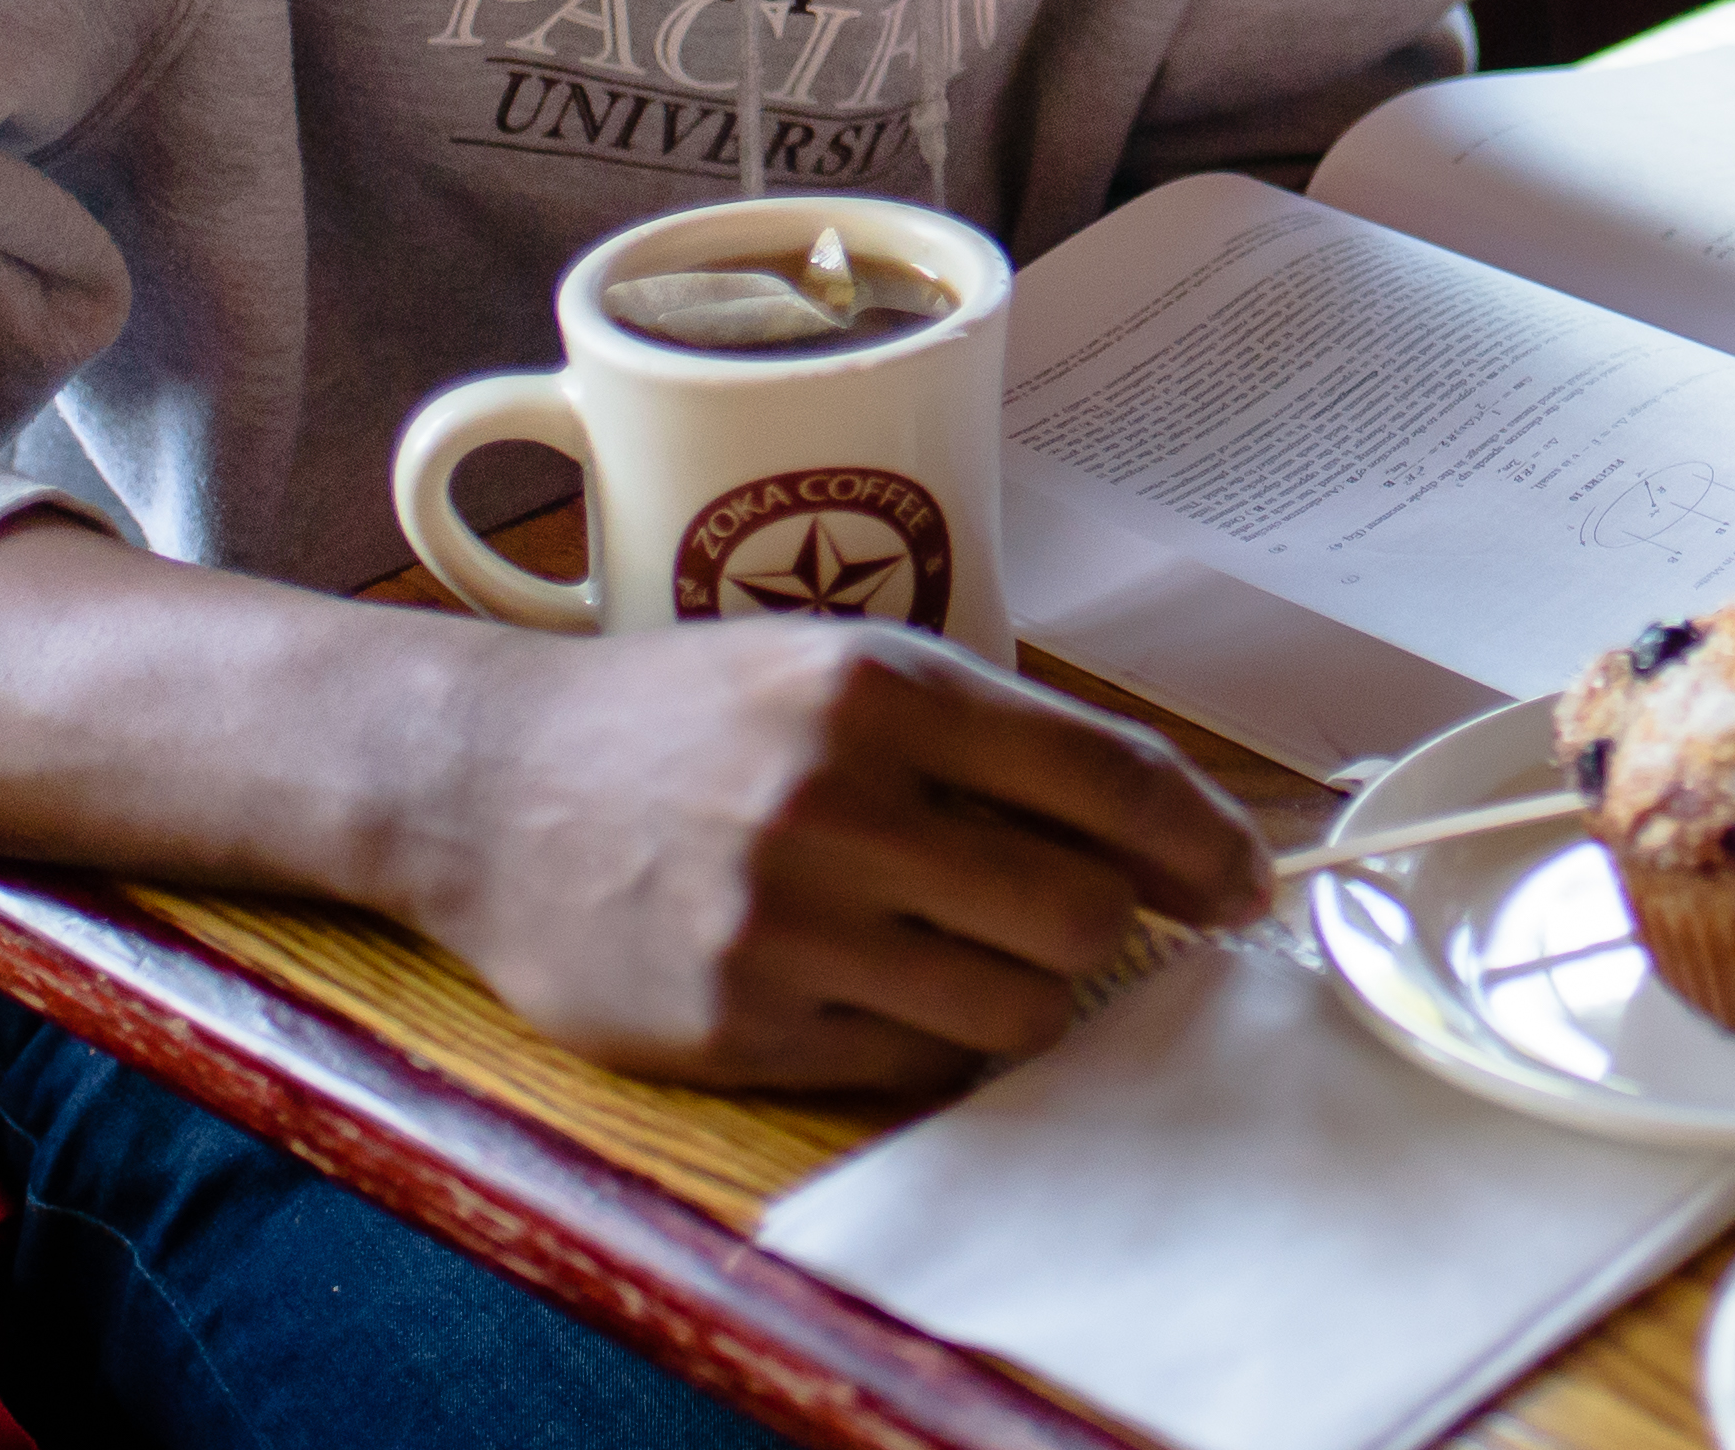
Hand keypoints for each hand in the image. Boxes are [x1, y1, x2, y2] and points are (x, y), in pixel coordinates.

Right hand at [386, 616, 1271, 1088]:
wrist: (489, 786)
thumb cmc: (693, 719)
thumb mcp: (840, 669)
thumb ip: (990, 738)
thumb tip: (1166, 832)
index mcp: (881, 691)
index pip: (1107, 776)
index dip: (1206, 840)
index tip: (1246, 881)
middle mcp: (835, 803)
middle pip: (1082, 911)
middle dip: (1102, 919)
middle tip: (1065, 904)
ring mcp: (781, 925)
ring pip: (1016, 1003)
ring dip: (1024, 986)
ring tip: (960, 941)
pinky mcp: (737, 1025)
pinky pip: (919, 1065)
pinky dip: (935, 1033)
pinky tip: (884, 982)